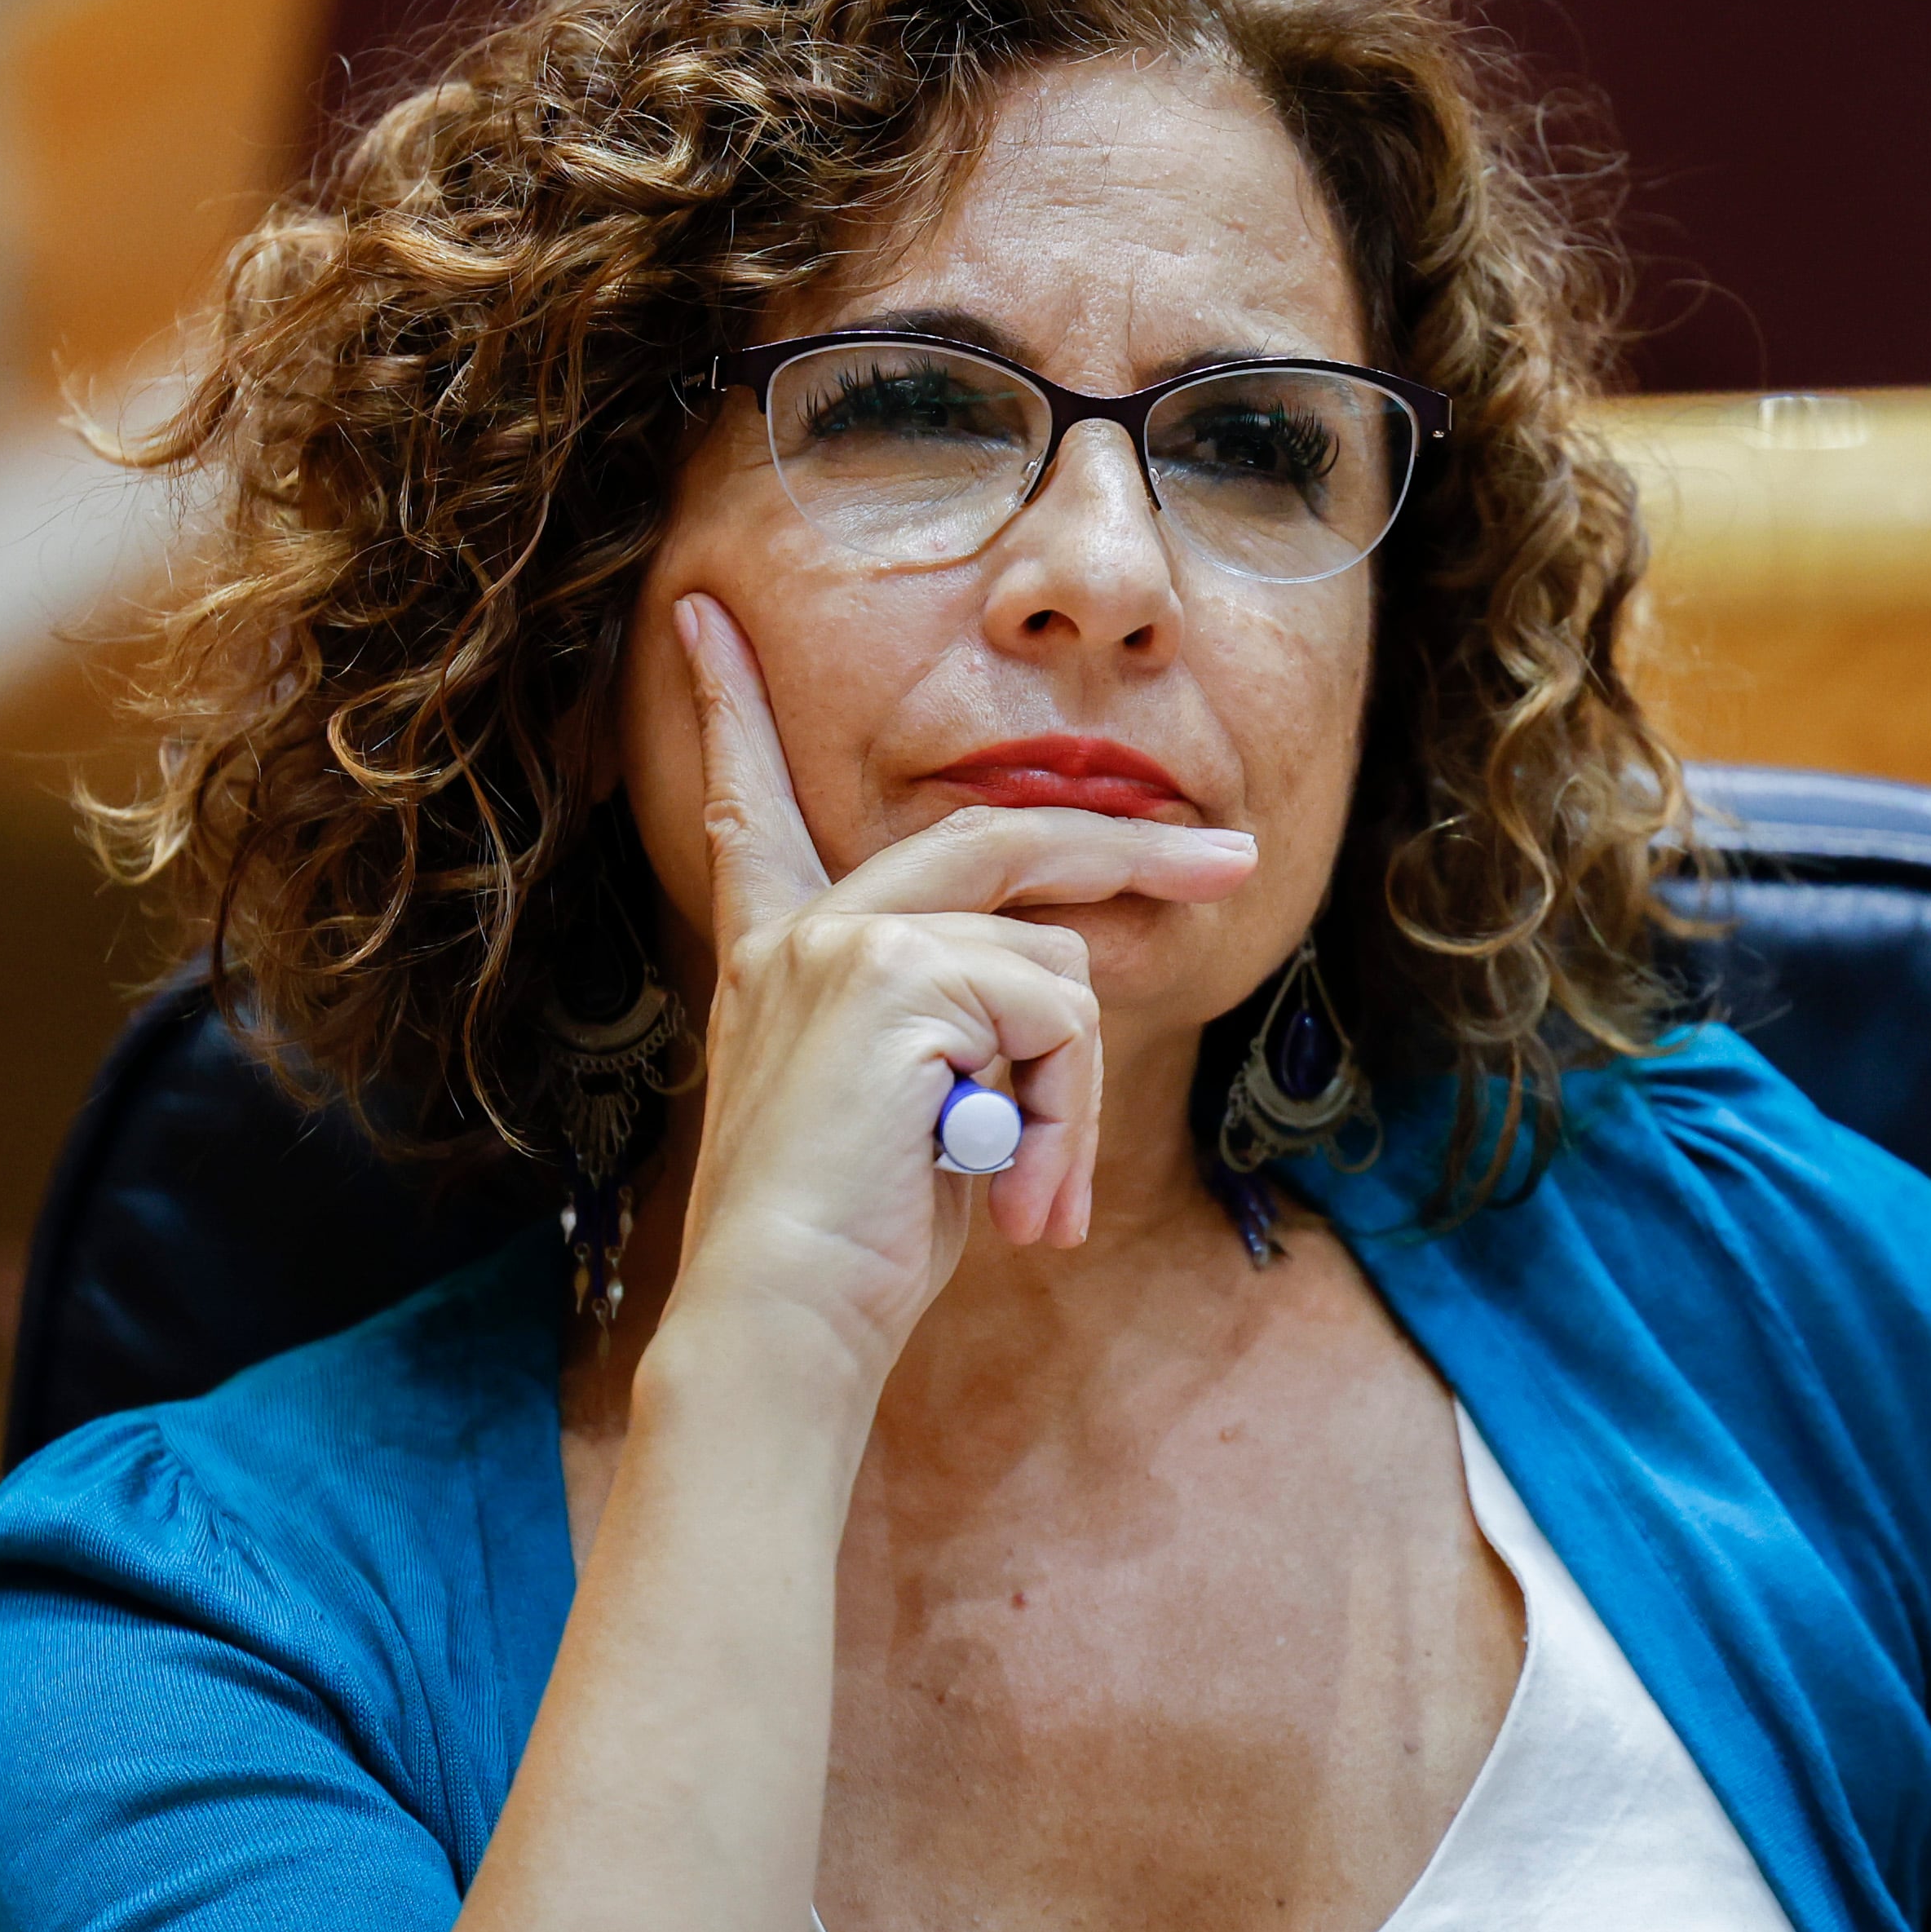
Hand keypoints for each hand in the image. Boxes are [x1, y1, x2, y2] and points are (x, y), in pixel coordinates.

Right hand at [667, 593, 1255, 1388]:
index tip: (700, 612)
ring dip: (1075, 1094)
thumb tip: (1060, 987)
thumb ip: (961, 1026)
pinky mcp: (904, 980)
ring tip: (1029, 1202)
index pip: (753, 808)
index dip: (730, 705)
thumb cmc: (846, 1248)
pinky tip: (1018, 1203)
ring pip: (1056, 963)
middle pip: (998, 835)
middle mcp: (808, 932)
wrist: (780, 1319)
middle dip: (1127, 845)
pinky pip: (1060, 1019)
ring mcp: (853, 944)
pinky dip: (1067, 1123)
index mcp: (780, 954)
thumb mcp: (909, 1109)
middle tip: (1230, 864)